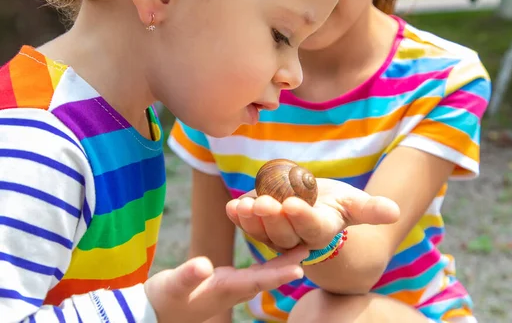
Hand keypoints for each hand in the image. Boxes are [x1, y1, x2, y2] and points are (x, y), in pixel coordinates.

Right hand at [145, 246, 307, 322]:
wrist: (154, 312)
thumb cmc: (162, 299)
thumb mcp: (171, 286)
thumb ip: (187, 276)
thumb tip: (203, 265)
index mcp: (223, 289)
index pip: (256, 281)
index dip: (277, 273)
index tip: (300, 267)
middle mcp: (231, 290)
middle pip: (265, 276)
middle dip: (287, 264)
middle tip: (310, 249)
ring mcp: (229, 288)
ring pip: (261, 274)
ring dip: (280, 261)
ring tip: (300, 247)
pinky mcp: (224, 283)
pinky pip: (252, 271)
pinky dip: (265, 261)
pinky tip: (273, 250)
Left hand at [225, 178, 399, 251]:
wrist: (318, 208)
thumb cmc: (338, 205)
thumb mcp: (355, 203)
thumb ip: (371, 209)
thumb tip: (394, 211)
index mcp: (321, 232)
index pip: (311, 228)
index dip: (302, 217)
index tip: (294, 204)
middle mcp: (296, 239)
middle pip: (283, 232)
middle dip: (272, 218)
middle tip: (264, 203)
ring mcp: (275, 235)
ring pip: (262, 232)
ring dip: (251, 219)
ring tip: (243, 205)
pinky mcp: (260, 227)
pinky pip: (248, 225)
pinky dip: (239, 217)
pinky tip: (232, 206)